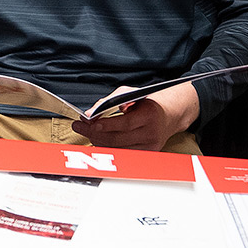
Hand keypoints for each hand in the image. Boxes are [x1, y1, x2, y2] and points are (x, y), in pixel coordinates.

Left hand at [72, 83, 199, 150]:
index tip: (89, 122)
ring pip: (118, 148)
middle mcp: (152, 132)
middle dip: (95, 133)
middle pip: (118, 138)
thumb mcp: (130, 94)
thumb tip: (91, 113)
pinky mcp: (147, 154)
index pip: (125, 123)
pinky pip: (123, 153)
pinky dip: (108, 147)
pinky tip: (98, 140)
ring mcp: (150, 146)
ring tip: (86, 132)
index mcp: (150, 115)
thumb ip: (110, 101)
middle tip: (79, 127)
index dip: (106, 125)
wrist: (168, 115)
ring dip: (98, 141)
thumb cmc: (146, 103)